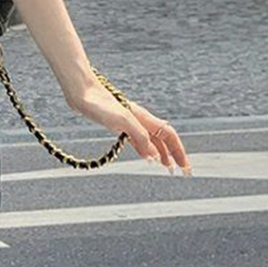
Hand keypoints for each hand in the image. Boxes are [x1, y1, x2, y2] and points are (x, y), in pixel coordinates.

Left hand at [66, 78, 192, 175]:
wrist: (83, 94)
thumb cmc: (101, 105)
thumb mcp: (122, 121)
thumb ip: (139, 136)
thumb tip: (153, 157)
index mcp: (145, 119)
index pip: (169, 136)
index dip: (178, 151)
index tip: (184, 166)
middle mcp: (141, 120)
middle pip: (164, 140)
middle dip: (174, 155)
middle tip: (181, 171)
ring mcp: (131, 123)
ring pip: (152, 141)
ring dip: (162, 155)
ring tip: (167, 167)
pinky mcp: (119, 126)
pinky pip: (138, 141)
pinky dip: (145, 151)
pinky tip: (147, 158)